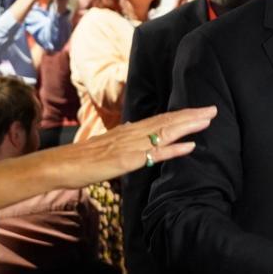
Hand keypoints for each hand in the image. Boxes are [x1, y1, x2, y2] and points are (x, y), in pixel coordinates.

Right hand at [61, 106, 215, 185]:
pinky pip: (154, 154)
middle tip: (213, 108)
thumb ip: (122, 139)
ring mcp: (130, 146)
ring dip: (187, 125)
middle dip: (191, 115)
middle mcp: (132, 134)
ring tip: (208, 120)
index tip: (199, 110)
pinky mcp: (126, 161)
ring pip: (164, 132)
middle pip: (166, 121)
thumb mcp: (106, 146)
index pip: (159, 119)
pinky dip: (174, 150)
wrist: (60, 165)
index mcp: (128, 131)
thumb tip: (133, 131)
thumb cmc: (81, 159)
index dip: (181, 114)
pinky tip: (190, 146)